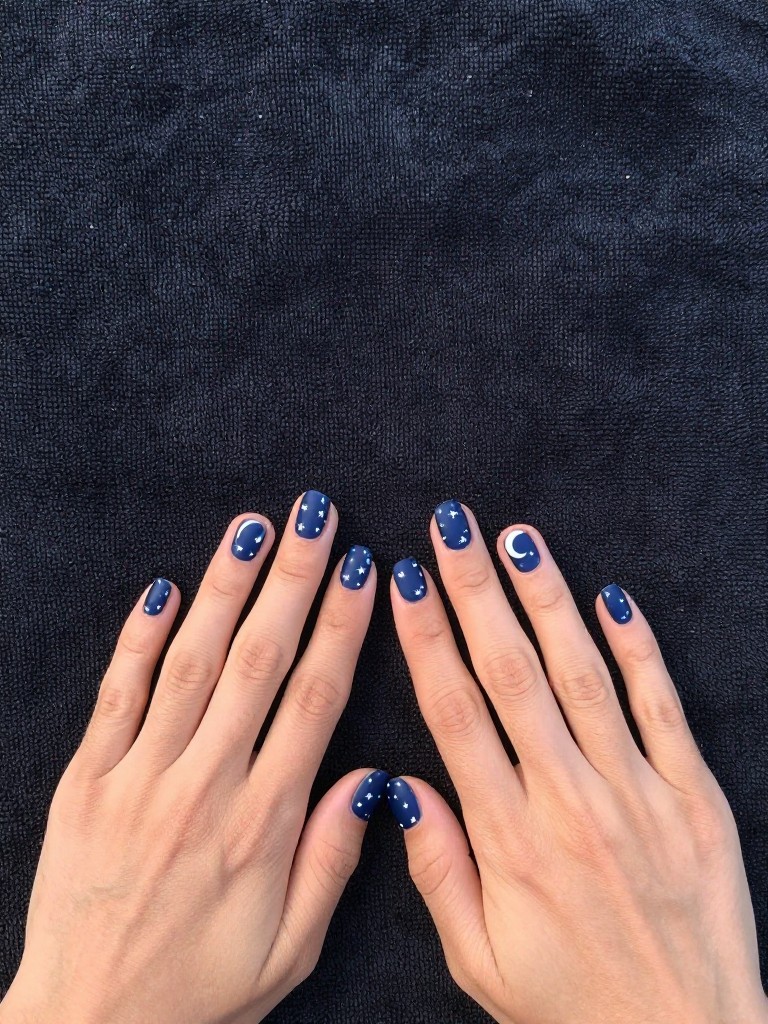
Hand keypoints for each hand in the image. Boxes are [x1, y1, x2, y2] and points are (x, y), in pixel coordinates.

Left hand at [1, 492, 383, 1023]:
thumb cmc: (199, 992)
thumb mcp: (289, 950)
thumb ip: (333, 860)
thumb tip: (372, 780)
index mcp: (263, 824)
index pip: (314, 700)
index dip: (342, 628)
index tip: (363, 571)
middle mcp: (203, 786)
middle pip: (258, 661)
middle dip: (292, 579)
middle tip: (314, 516)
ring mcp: (139, 778)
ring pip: (192, 663)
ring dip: (225, 589)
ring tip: (253, 529)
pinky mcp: (87, 781)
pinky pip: (117, 694)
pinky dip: (141, 638)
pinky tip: (165, 589)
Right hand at [389, 501, 767, 1023]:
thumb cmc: (573, 1007)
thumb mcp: (479, 962)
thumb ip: (435, 870)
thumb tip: (396, 788)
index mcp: (509, 839)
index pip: (455, 713)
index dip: (427, 639)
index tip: (407, 580)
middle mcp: (569, 801)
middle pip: (511, 675)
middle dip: (476, 592)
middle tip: (452, 526)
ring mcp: (637, 793)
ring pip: (583, 675)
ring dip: (547, 600)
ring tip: (518, 539)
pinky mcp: (692, 796)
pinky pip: (663, 707)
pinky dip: (639, 648)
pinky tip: (613, 596)